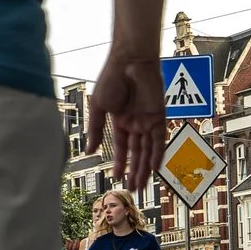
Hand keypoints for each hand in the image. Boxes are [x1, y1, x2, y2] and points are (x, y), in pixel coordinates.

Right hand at [87, 50, 163, 190]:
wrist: (129, 61)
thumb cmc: (111, 79)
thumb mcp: (98, 107)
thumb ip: (95, 129)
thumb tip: (90, 151)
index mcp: (121, 120)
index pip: (122, 147)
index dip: (120, 162)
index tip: (116, 177)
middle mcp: (136, 123)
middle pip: (137, 152)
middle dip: (134, 171)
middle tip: (132, 189)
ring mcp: (148, 120)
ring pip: (148, 150)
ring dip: (145, 168)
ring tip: (140, 185)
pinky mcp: (159, 116)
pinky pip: (160, 140)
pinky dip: (158, 154)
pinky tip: (154, 168)